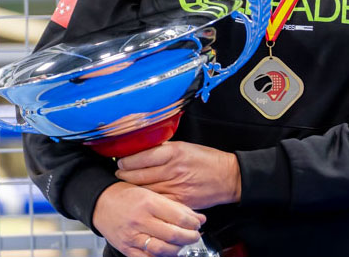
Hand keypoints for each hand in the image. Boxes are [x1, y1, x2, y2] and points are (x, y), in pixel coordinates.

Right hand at [92, 182, 205, 256]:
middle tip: (195, 236)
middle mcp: (140, 220)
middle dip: (189, 237)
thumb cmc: (127, 195)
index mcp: (148, 203)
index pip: (179, 217)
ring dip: (178, 249)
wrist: (101, 202)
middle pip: (173, 235)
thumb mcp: (152, 194)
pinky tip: (167, 252)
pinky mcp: (126, 248)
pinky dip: (161, 258)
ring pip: (162, 250)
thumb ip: (175, 206)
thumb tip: (198, 217)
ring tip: (182, 244)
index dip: (193, 223)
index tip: (198, 223)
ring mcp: (132, 236)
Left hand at [115, 141, 241, 209]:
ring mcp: (177, 188)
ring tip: (127, 185)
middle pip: (139, 175)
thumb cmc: (209, 160)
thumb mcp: (187, 146)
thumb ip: (166, 149)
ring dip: (133, 188)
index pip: (141, 157)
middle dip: (125, 175)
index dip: (127, 161)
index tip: (121, 160)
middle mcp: (174, 170)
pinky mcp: (180, 202)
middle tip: (119, 173)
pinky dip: (148, 200)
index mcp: (175, 153)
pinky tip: (143, 197)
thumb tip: (145, 150)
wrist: (229, 177)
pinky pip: (158, 202)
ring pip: (146, 190)